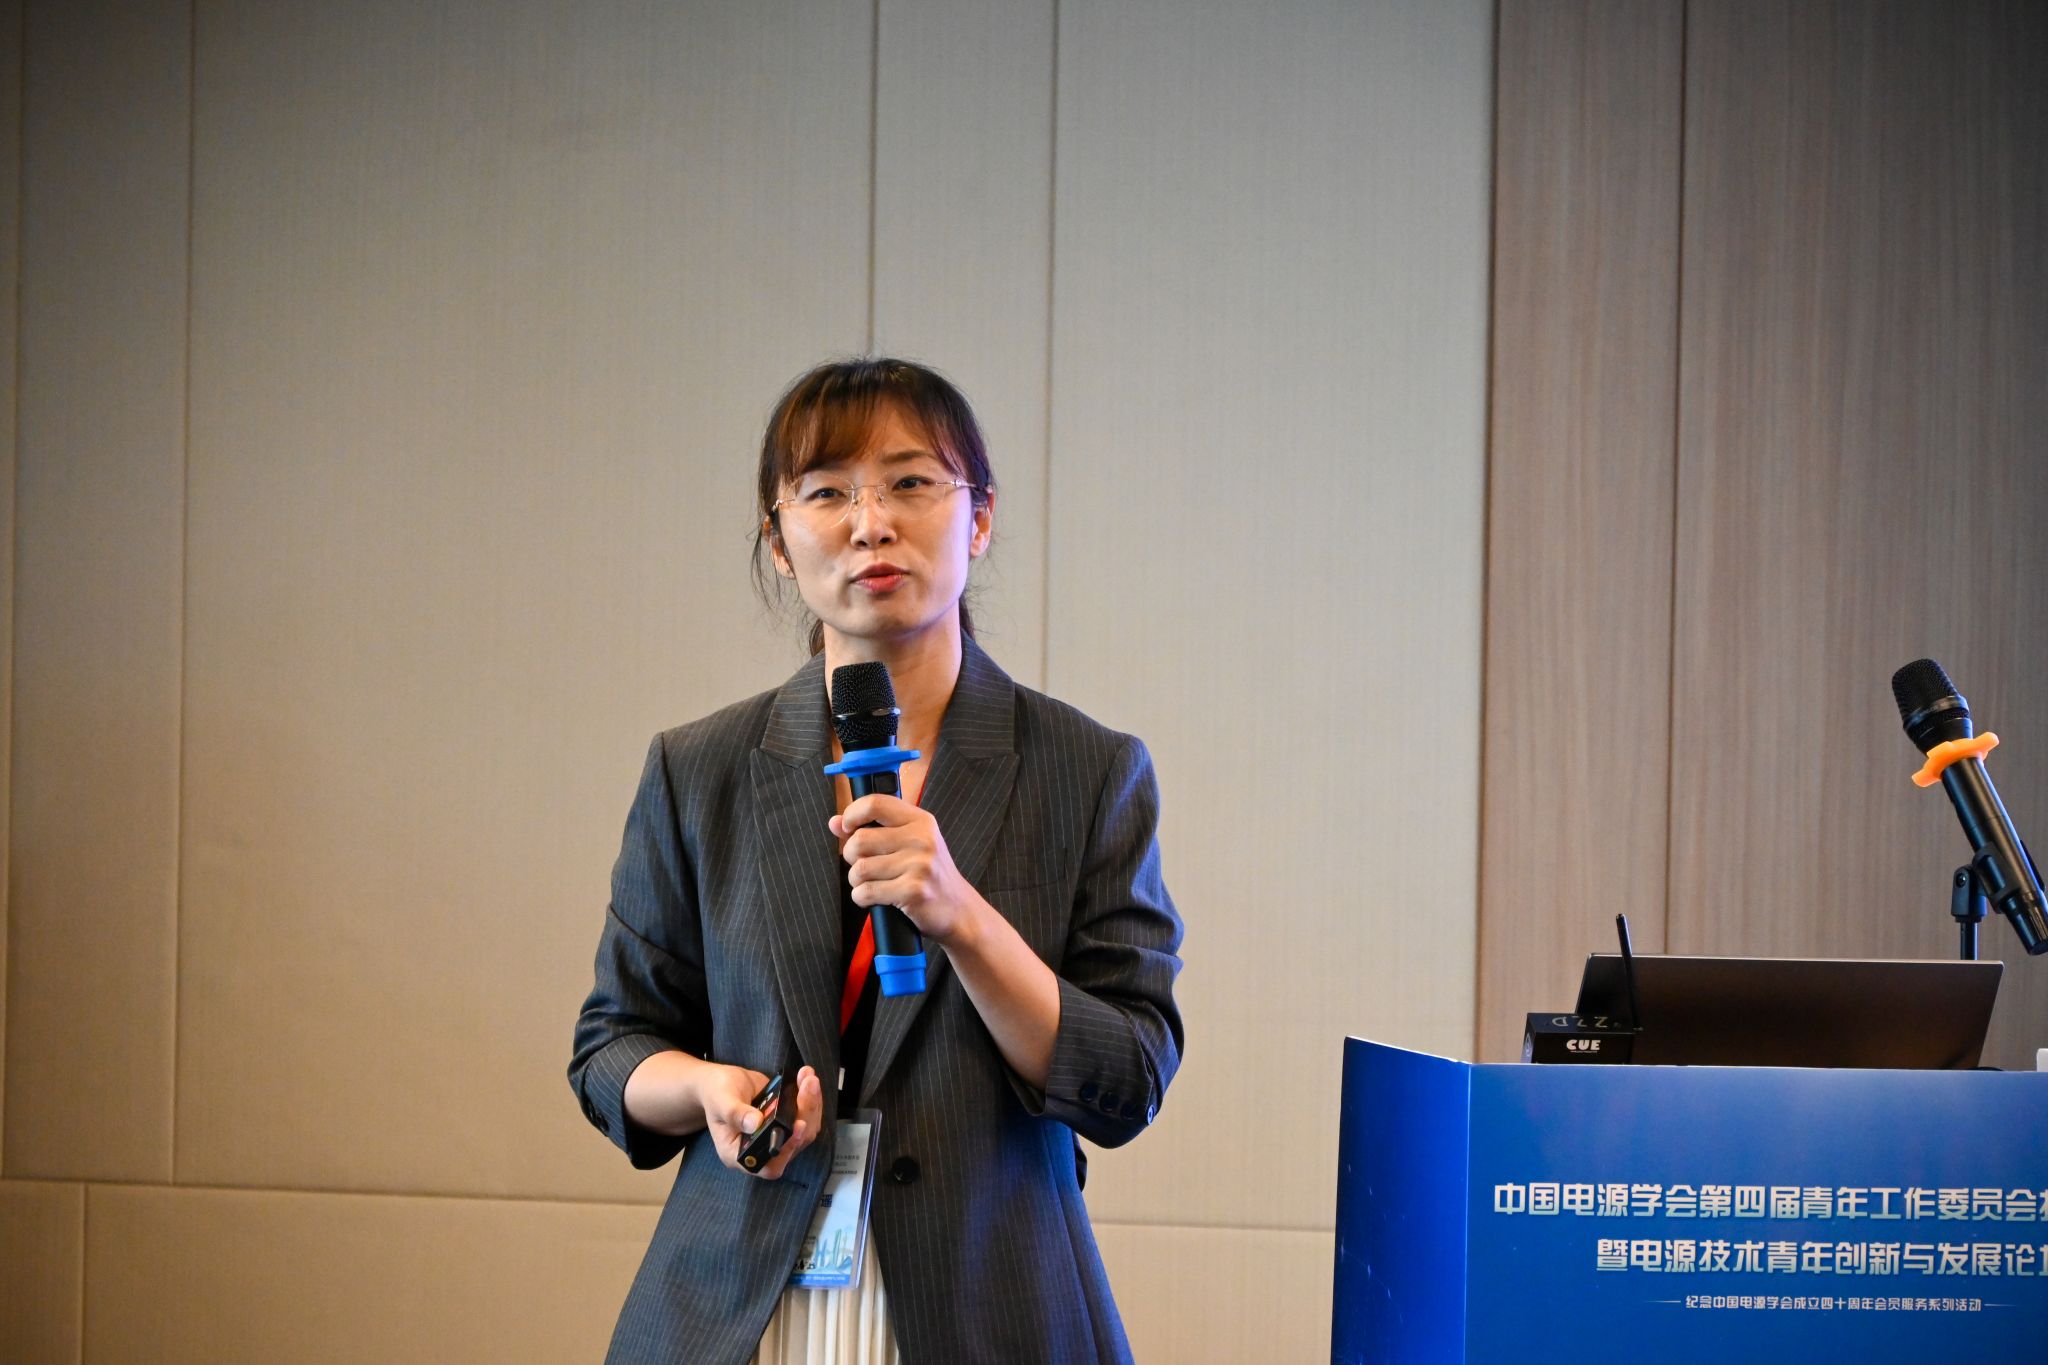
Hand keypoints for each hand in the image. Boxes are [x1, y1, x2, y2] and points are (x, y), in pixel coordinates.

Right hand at [700, 1063, 822, 1179]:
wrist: (721, 1083)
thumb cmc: (715, 1094)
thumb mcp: (721, 1100)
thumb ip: (735, 1113)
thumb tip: (755, 1123)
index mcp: (739, 1154)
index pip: (770, 1165)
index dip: (787, 1149)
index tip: (798, 1125)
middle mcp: (761, 1150)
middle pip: (794, 1144)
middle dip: (806, 1114)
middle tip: (808, 1086)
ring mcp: (776, 1136)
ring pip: (805, 1130)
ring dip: (811, 1103)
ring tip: (808, 1077)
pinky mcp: (785, 1122)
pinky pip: (805, 1116)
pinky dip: (810, 1097)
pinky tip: (807, 1077)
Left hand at [832, 794, 990, 945]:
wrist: (958, 909)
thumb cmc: (929, 875)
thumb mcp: (909, 843)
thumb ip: (873, 829)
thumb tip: (835, 822)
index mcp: (920, 821)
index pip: (875, 803)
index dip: (852, 813)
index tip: (847, 828)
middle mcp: (922, 839)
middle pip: (859, 840)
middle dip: (851, 857)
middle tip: (864, 865)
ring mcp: (919, 866)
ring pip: (859, 869)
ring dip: (857, 881)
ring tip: (872, 884)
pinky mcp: (913, 891)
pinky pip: (866, 892)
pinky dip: (862, 898)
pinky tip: (875, 898)